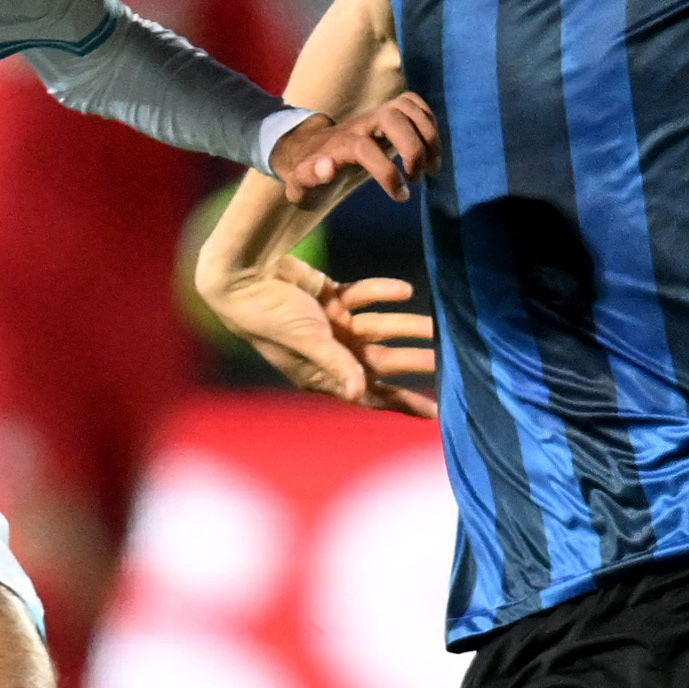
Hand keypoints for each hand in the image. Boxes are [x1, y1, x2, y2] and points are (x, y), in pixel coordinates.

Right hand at [209, 252, 436, 420]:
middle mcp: (328, 353)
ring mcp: (329, 325)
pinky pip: (361, 297)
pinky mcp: (327, 297)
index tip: (434, 412)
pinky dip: (380, 293)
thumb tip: (359, 394)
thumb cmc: (268, 315)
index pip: (369, 394)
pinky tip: (404, 290)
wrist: (242, 275)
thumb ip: (337, 364)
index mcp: (320, 374)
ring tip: (435, 323)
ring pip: (376, 328)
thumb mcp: (308, 340)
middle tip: (446, 358)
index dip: (401, 402)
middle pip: (379, 361)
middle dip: (411, 360)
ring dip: (404, 325)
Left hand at [271, 89, 440, 201]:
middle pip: (392, 117)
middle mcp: (361, 123)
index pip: (365, 147)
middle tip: (418, 177)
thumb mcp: (302, 184)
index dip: (386, 172)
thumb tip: (327, 166)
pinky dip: (429, 121)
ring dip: (428, 134)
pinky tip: (430, 148)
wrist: (310, 151)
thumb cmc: (309, 175)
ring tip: (432, 166)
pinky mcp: (389, 114)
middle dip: (413, 147)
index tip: (401, 196)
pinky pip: (414, 104)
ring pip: (407, 106)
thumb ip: (311, 176)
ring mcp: (376, 115)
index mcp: (340, 143)